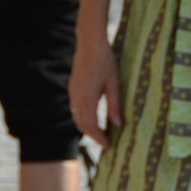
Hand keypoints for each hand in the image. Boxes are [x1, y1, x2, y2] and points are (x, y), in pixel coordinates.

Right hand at [69, 33, 122, 147]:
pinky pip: (75, 109)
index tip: (108, 146)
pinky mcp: (72, 89)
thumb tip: (118, 125)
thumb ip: (115, 106)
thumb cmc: (105, 62)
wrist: (90, 44)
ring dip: (87, 128)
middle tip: (106, 142)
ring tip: (101, 132)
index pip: (91, 126)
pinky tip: (94, 117)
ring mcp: (72, 93)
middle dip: (93, 136)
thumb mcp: (114, 84)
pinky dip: (83, 118)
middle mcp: (76, 99)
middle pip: (82, 125)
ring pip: (77, 118)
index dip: (99, 138)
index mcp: (87, 99)